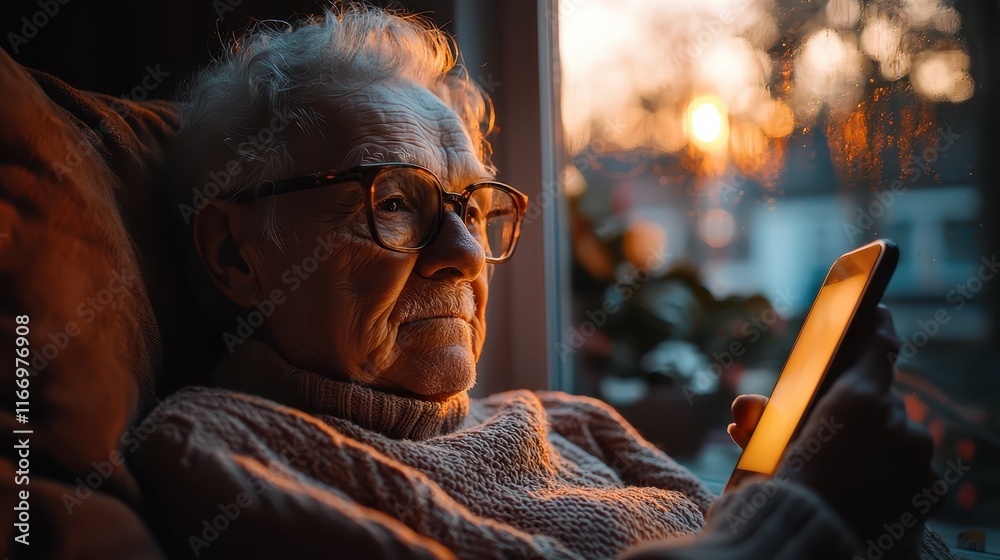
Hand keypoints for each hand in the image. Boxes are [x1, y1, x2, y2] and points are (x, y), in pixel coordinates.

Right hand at [727, 306, 936, 556]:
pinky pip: (907, 470)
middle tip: (825, 427)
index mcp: (860, 400)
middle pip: (881, 401)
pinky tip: (859, 487)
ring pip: (896, 436)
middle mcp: (901, 424)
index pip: (876, 345)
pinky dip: (887, 474)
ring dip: (872, 444)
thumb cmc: (772, 500)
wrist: (804, 555)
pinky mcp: (926, 494)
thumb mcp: (758, 455)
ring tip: (838, 465)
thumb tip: (744, 409)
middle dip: (855, 411)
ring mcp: (918, 462)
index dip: (873, 324)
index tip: (875, 309)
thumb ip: (759, 422)